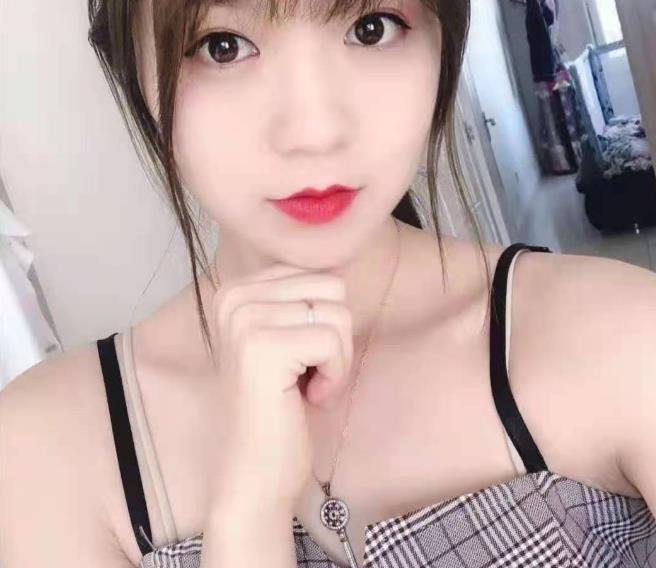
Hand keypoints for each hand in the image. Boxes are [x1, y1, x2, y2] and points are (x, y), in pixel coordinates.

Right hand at [206, 264, 353, 512]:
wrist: (255, 474)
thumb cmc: (279, 407)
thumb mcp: (288, 336)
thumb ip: (302, 297)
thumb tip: (341, 262)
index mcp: (237, 289)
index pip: (317, 273)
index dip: (323, 320)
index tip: (298, 357)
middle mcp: (234, 297)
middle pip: (331, 287)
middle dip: (334, 336)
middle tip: (306, 373)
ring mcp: (244, 321)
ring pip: (337, 313)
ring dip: (336, 359)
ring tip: (304, 387)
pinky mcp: (262, 347)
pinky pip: (333, 341)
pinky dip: (334, 376)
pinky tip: (308, 398)